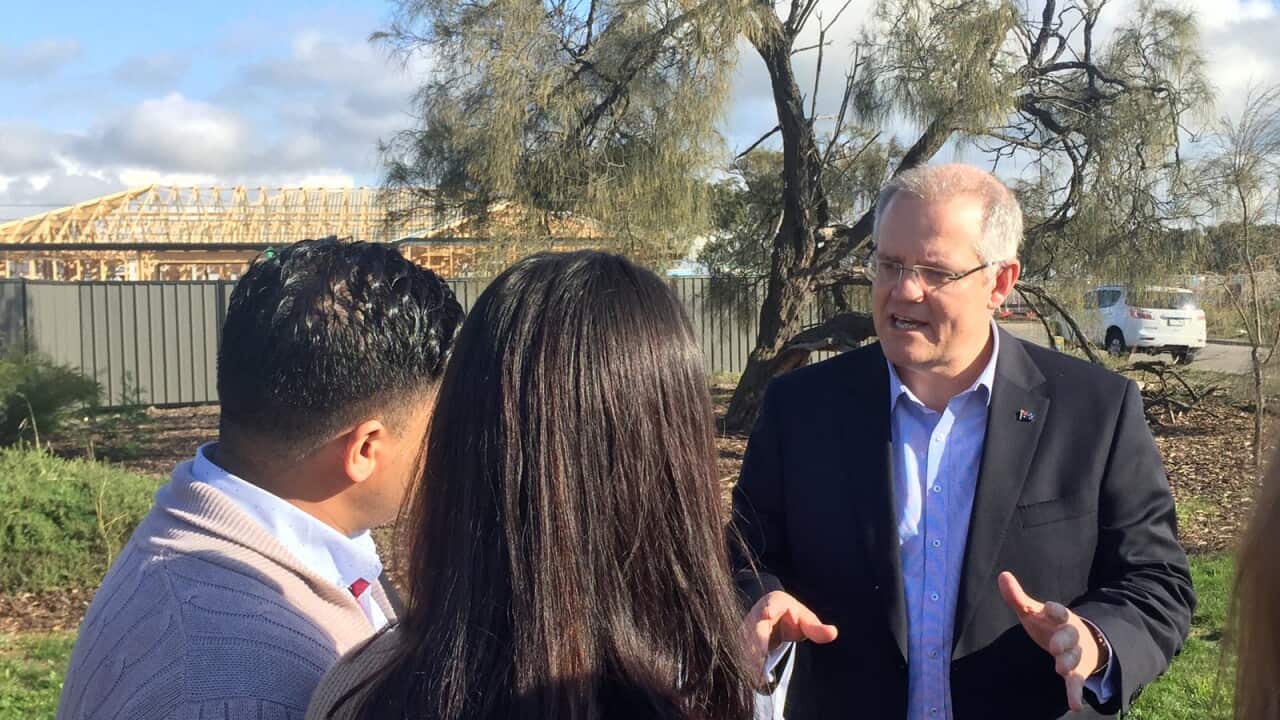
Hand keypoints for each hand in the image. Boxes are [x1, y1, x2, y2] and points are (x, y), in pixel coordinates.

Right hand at [741, 591, 837, 676]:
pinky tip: (754, 681)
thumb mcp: (805, 619)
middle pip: (754, 630)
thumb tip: (833, 633)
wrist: (770, 613)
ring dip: (749, 660)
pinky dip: (748, 667)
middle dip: (755, 645)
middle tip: (761, 665)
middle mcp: (756, 615)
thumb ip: (816, 628)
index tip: (766, 614)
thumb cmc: (792, 617)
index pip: (770, 606)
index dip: (768, 609)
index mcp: (773, 603)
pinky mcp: (740, 642)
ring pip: (743, 644)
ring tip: (758, 679)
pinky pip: (741, 654)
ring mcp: (745, 628)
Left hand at [998, 572, 1104, 711]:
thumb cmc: (1050, 625)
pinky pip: (1077, 682)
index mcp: (1060, 617)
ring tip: (1060, 668)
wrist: (1079, 641)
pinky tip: (1075, 704)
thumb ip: (1017, 597)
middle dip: (1064, 640)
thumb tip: (1002, 575)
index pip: (1060, 611)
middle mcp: (1071, 634)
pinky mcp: (1077, 671)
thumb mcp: (1034, 612)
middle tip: (1054, 646)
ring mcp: (1075, 653)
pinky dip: (1075, 693)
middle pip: (1071, 635)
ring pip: (1075, 658)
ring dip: (1069, 662)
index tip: (1049, 608)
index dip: (1055, 610)